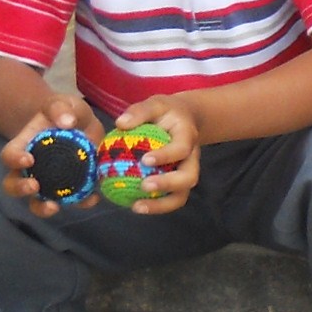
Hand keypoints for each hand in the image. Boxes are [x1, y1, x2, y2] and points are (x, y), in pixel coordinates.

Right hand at [1, 96, 106, 215]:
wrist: (82, 124)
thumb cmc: (64, 112)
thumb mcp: (61, 103)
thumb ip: (59, 108)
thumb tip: (66, 122)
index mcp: (23, 146)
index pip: (9, 156)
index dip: (14, 160)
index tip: (29, 160)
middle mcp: (30, 169)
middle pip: (13, 184)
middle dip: (19, 189)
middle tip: (34, 187)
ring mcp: (48, 182)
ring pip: (36, 201)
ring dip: (42, 207)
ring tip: (54, 207)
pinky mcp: (69, 188)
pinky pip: (71, 201)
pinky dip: (80, 203)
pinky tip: (92, 198)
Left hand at [110, 97, 202, 213]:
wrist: (185, 120)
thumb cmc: (166, 112)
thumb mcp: (155, 104)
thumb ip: (139, 112)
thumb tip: (120, 123)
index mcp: (188, 137)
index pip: (182, 149)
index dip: (166, 156)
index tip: (145, 160)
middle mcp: (191, 158)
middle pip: (189, 177)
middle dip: (168, 185)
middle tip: (144, 186)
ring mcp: (186, 172)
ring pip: (182, 194)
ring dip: (162, 205)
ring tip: (137, 207)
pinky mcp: (178, 183)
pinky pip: (170, 198)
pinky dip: (155, 206)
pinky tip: (134, 206)